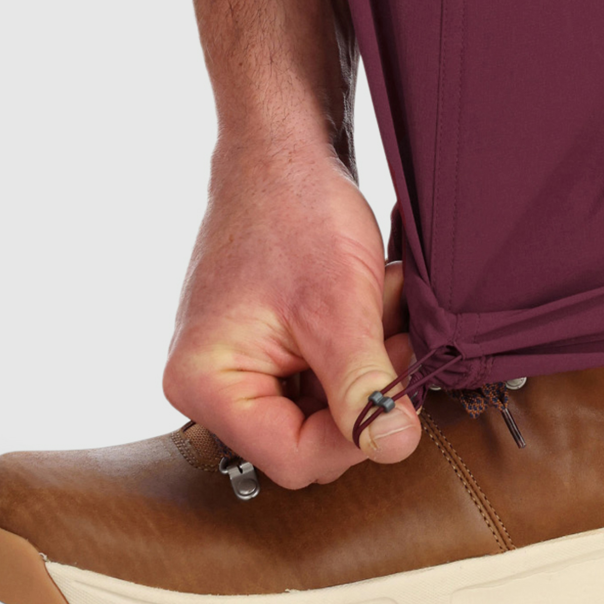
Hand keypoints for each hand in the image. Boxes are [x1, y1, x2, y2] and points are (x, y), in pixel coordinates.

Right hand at [162, 141, 420, 487]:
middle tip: (392, 330)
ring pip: (324, 403)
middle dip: (365, 385)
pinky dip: (356, 340)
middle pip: (309, 435)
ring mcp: (237, 362)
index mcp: (205, 382)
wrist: (282, 145)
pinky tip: (369, 299)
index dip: (358, 432)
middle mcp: (210, 381)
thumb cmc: (294, 209)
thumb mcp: (339, 306)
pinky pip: (321, 370)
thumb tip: (394, 448)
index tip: (398, 386)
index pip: (294, 457)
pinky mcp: (264, 343)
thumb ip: (365, 386)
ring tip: (380, 301)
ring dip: (368, 359)